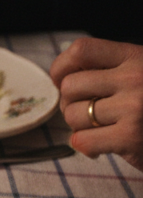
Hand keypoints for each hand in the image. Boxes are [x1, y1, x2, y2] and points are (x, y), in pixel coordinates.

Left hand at [49, 37, 142, 170]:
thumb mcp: (139, 76)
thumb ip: (110, 70)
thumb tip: (61, 77)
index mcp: (136, 57)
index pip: (82, 50)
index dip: (62, 67)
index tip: (62, 81)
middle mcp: (136, 77)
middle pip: (70, 86)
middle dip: (71, 103)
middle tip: (89, 114)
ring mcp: (134, 107)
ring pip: (73, 115)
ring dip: (80, 127)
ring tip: (101, 129)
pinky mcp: (131, 136)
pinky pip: (81, 140)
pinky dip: (86, 147)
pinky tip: (102, 148)